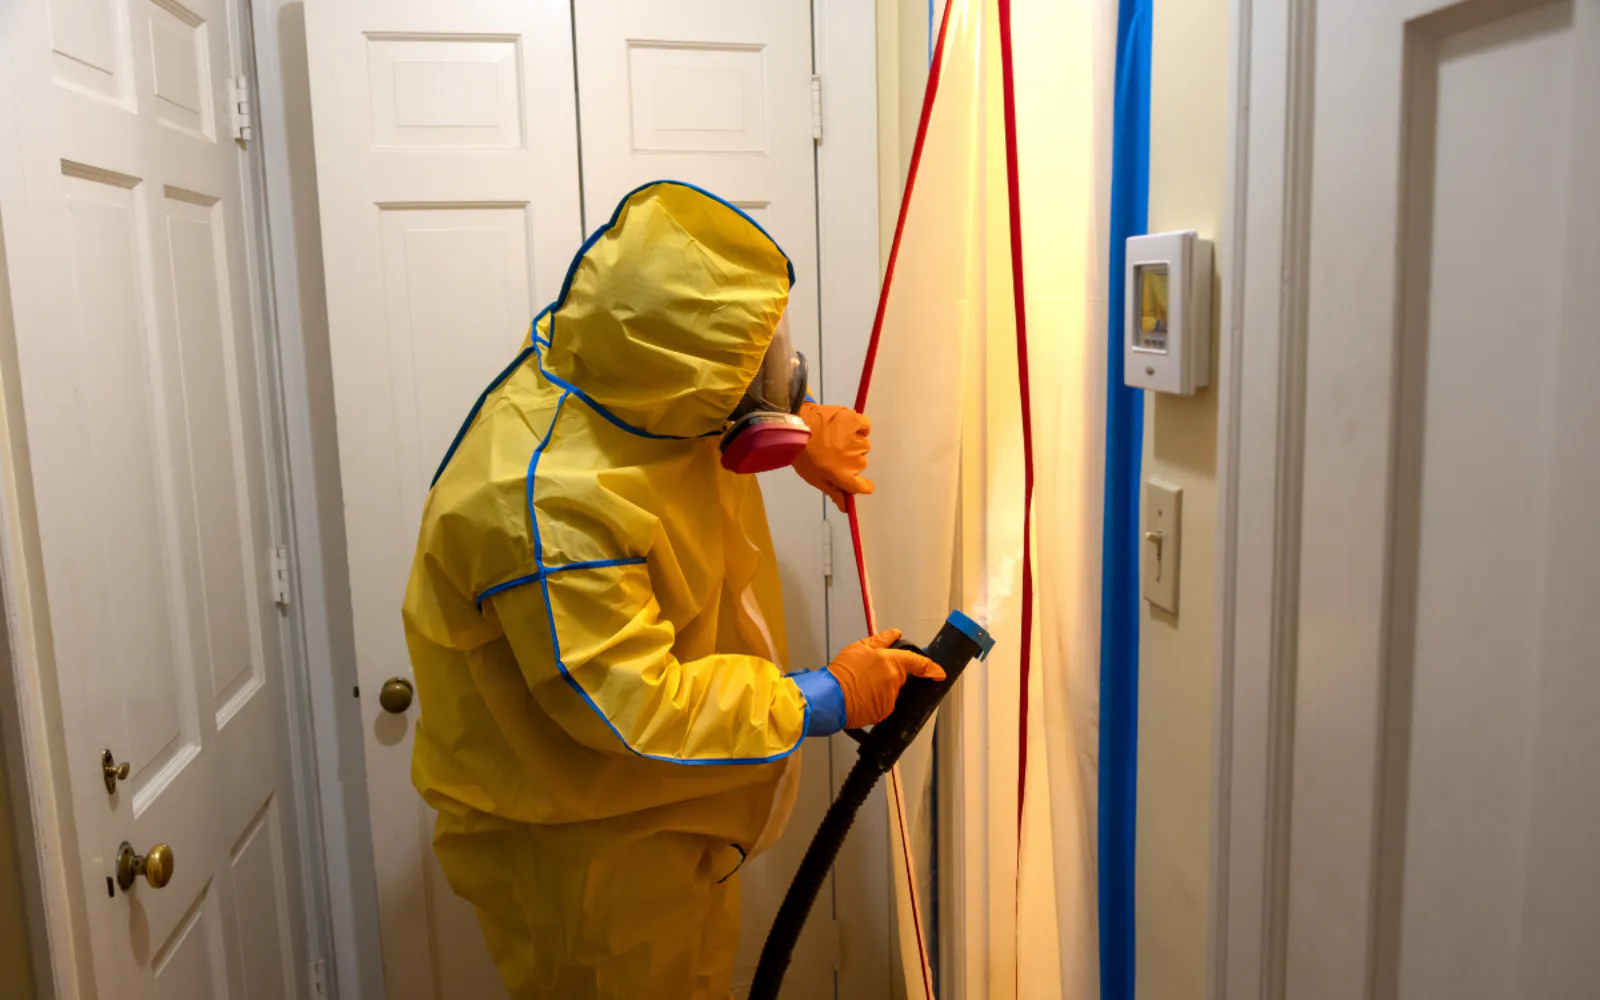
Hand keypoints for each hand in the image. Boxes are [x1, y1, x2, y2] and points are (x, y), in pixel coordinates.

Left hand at [792, 402, 872, 512]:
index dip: (862, 486)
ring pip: (862, 445)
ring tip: (834, 438)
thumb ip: (833, 492)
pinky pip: (865, 426)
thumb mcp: (814, 478)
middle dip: (848, 461)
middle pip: (860, 464)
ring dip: (852, 444)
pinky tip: (847, 428)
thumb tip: (845, 507)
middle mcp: (854, 460)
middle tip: (832, 454)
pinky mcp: (854, 421)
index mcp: (845, 476)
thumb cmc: (802, 455)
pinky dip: (859, 428)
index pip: (865, 487)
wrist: (794, 428)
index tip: (857, 482)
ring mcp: (856, 440)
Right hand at [825, 629, 944, 727]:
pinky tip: (861, 698)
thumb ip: (881, 640)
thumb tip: (895, 633)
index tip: (939, 672)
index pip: (917, 663)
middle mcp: (894, 681)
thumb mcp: (860, 647)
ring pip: (891, 692)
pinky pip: (884, 705)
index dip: (930, 668)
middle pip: (900, 678)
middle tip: (867, 675)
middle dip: (888, 675)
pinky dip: (875, 702)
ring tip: (860, 686)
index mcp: (891, 662)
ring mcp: (890, 699)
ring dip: (880, 689)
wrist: (831, 697)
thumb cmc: (843, 672)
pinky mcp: (883, 712)